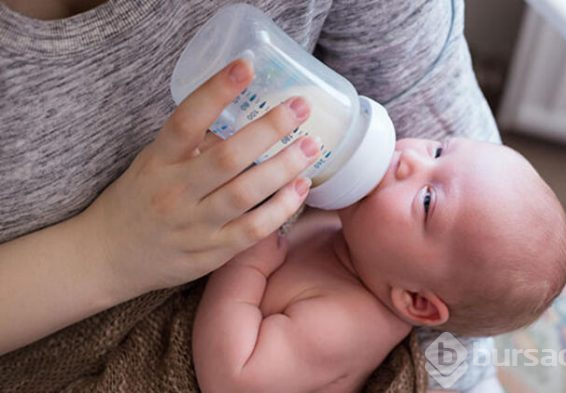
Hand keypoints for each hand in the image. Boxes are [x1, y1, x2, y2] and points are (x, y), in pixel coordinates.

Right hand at [79, 59, 319, 294]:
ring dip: (283, 167)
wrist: (108, 257)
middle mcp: (175, 192)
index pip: (186, 120)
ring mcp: (194, 225)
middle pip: (226, 158)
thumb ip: (192, 144)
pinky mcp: (211, 253)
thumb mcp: (153, 163)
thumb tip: (243, 121)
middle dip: (267, 129)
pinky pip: (252, 230)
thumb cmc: (136, 200)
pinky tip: (300, 187)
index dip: (216, 91)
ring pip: (245, 194)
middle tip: (300, 107)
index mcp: (158, 161)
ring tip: (310, 145)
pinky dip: (281, 208)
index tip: (246, 65)